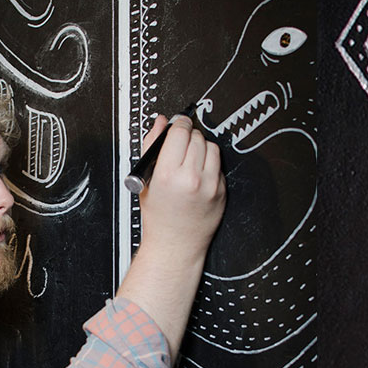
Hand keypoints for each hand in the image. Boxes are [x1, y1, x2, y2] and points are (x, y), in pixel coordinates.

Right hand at [137, 113, 225, 263]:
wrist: (176, 244)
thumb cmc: (159, 216)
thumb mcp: (146, 180)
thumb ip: (152, 146)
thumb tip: (161, 123)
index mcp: (167, 175)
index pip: (180, 132)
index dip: (178, 124)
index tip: (178, 123)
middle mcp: (191, 179)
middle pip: (197, 137)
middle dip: (188, 135)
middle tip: (181, 144)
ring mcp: (210, 186)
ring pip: (211, 147)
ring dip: (201, 147)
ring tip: (190, 159)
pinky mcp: (222, 191)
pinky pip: (219, 165)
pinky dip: (210, 164)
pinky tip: (198, 175)